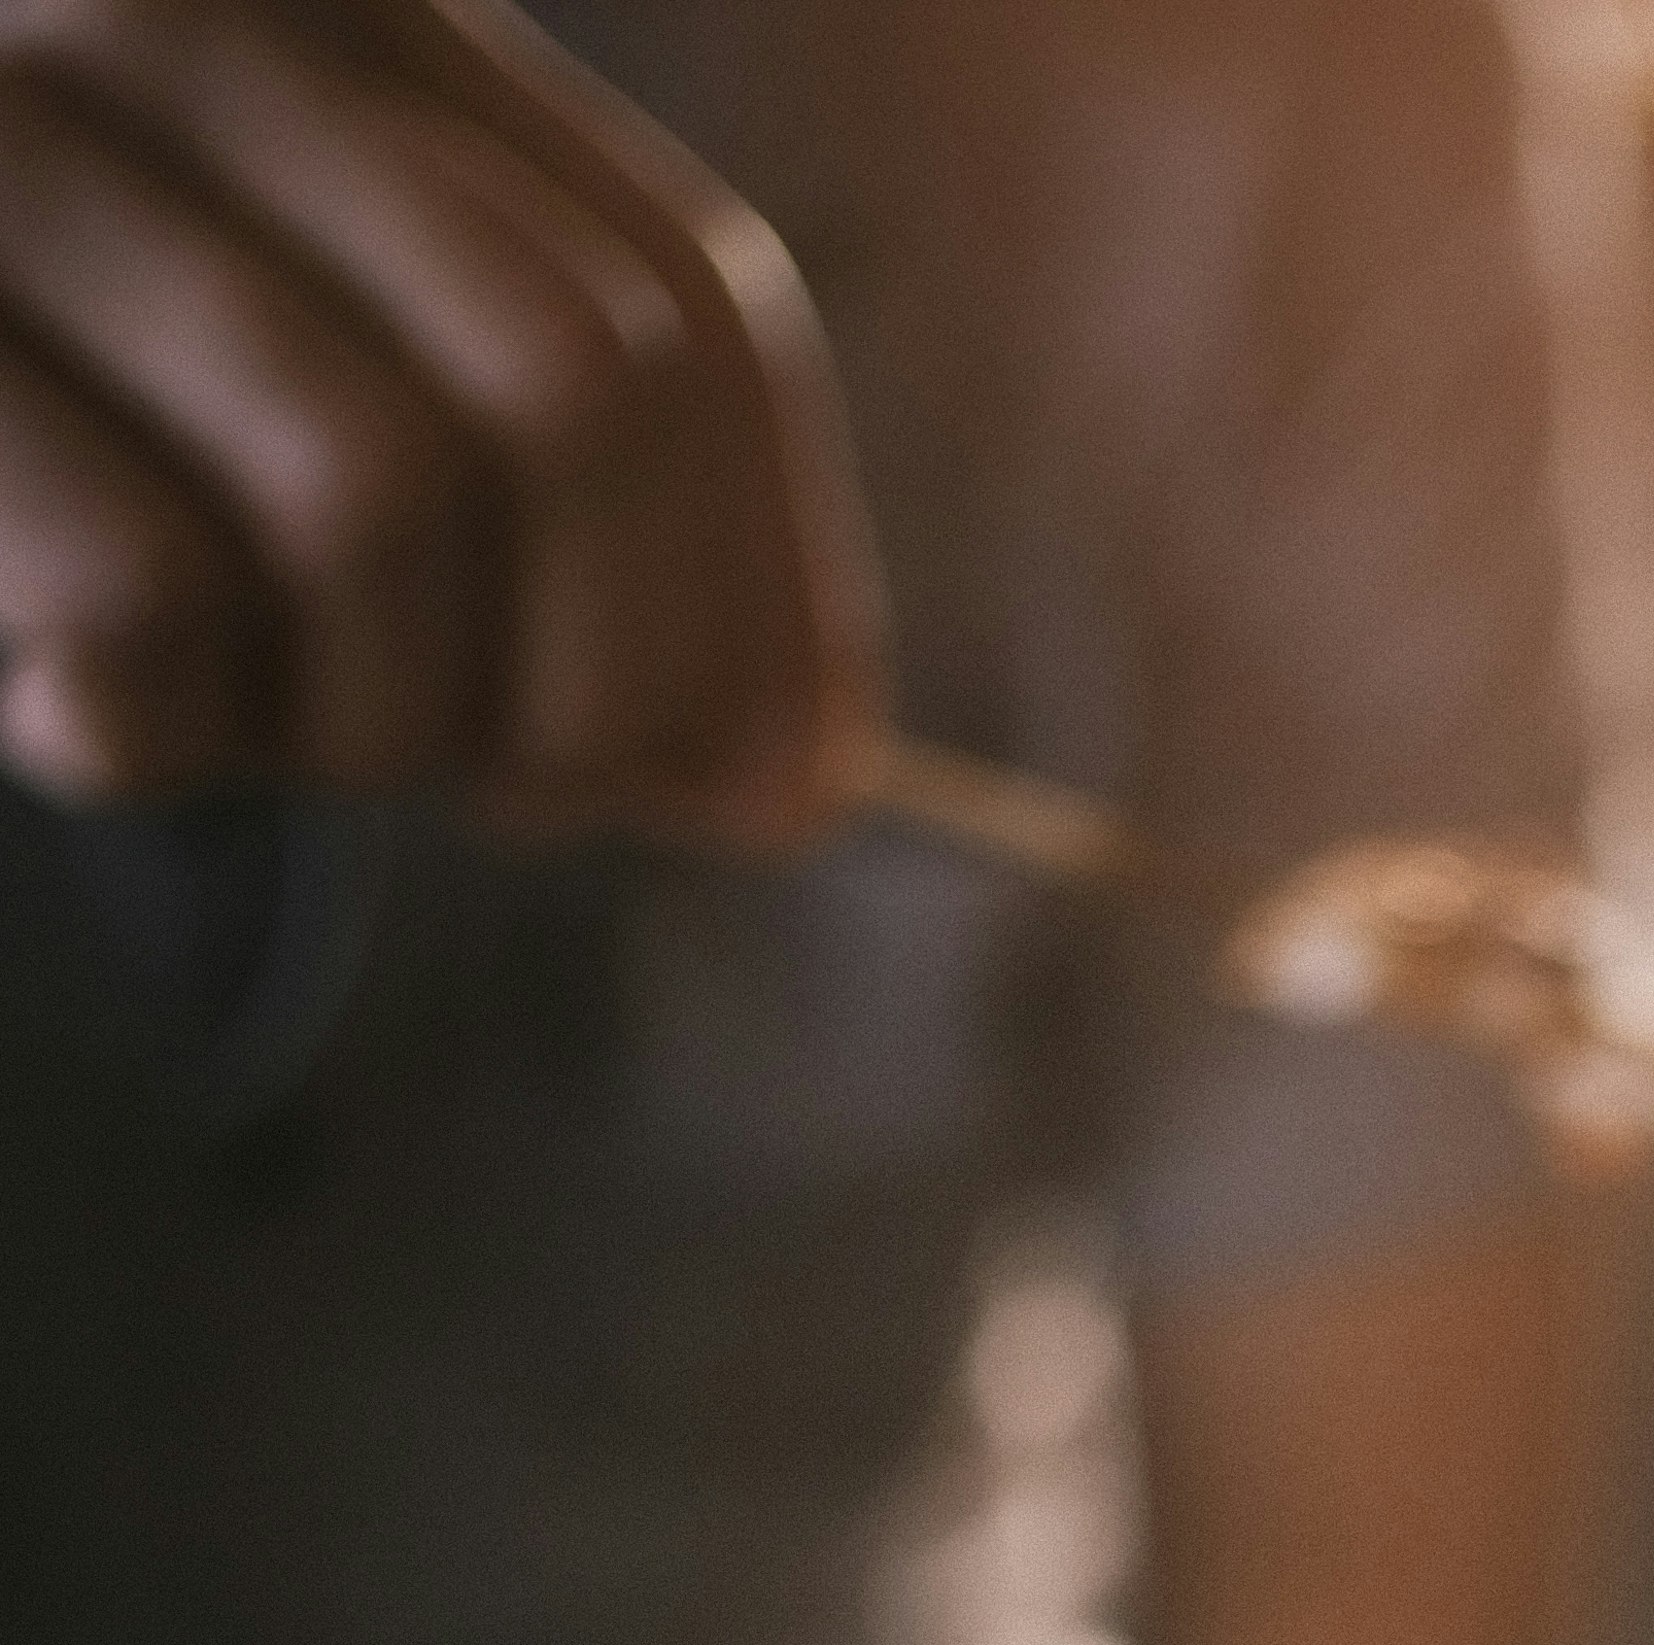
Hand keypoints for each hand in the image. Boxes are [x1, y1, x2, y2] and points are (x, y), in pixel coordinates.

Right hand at [0, 0, 877, 823]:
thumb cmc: (45, 447)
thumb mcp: (300, 419)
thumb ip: (560, 511)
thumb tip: (803, 777)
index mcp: (336, 3)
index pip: (690, 322)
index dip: (761, 602)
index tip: (745, 781)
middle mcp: (168, 9)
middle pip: (572, 403)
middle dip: (587, 682)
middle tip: (493, 787)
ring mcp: (3, 135)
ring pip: (376, 506)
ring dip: (362, 720)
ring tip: (251, 728)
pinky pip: (151, 598)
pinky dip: (157, 731)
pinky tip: (72, 714)